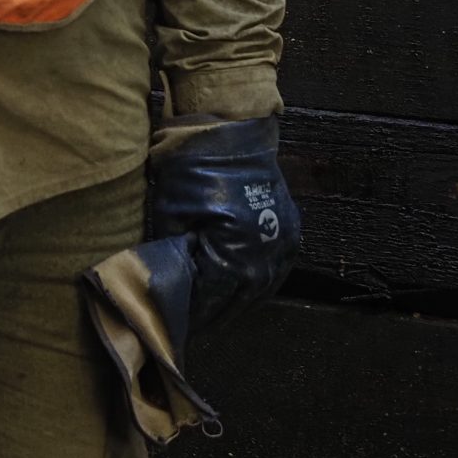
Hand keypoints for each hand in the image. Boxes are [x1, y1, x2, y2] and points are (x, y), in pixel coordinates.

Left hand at [141, 114, 300, 332]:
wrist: (229, 128)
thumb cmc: (190, 167)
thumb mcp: (169, 214)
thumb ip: (172, 256)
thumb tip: (166, 289)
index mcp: (235, 251)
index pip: (212, 299)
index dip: (192, 316)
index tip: (174, 329)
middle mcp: (267, 254)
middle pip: (239, 300)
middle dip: (214, 315)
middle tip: (191, 328)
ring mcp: (284, 243)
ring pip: (260, 289)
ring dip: (236, 303)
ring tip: (212, 315)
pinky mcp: (291, 231)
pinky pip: (274, 271)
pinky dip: (254, 284)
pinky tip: (238, 291)